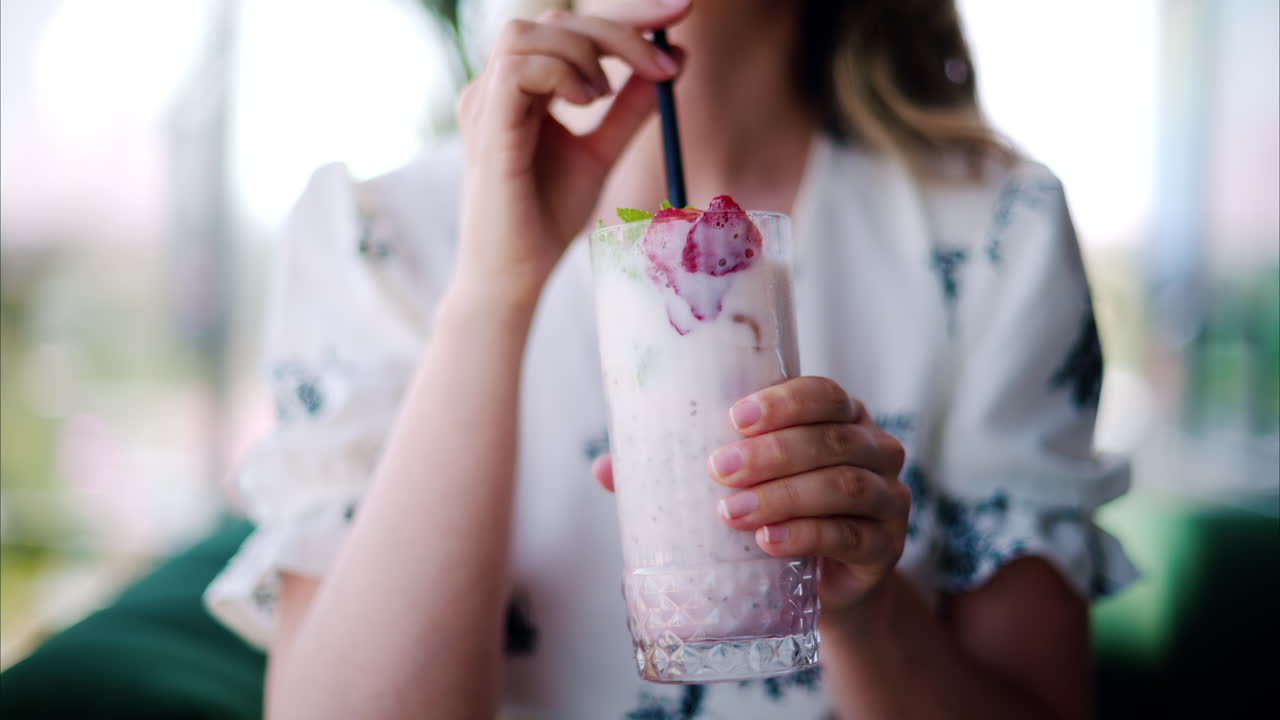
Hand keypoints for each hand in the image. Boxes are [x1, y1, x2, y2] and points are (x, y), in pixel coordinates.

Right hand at [454, 0, 689, 304]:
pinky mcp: (486, 128)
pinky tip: (585, 105)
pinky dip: (561, 73)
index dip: (629, 13)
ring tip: (605, 98)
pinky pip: (518, 68)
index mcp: (523, 86)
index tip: (682, 11)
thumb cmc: (548, 217)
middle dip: (621, 26)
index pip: (574, 25)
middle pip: (557, 18)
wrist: (517, 275)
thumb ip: (631, 108)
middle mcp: (498, 86)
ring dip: (585, 52)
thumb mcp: (602, 151)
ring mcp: (486, 102)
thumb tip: (676, 60)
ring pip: (529, 31)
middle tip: (666, 59)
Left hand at [593, 377, 909, 614]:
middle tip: (718, 470)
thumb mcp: (737, 486)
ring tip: (733, 513)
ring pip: (844, 485)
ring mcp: (887, 497)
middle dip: (773, 453)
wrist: (823, 588)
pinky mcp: (886, 545)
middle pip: (831, 438)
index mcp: (838, 417)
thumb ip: (677, 471)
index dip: (784, 401)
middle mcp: (872, 448)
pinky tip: (769, 543)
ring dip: (785, 496)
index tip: (733, 418)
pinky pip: (853, 535)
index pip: (824, 393)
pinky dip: (809, 536)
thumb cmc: (774, 517)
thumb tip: (602, 466)